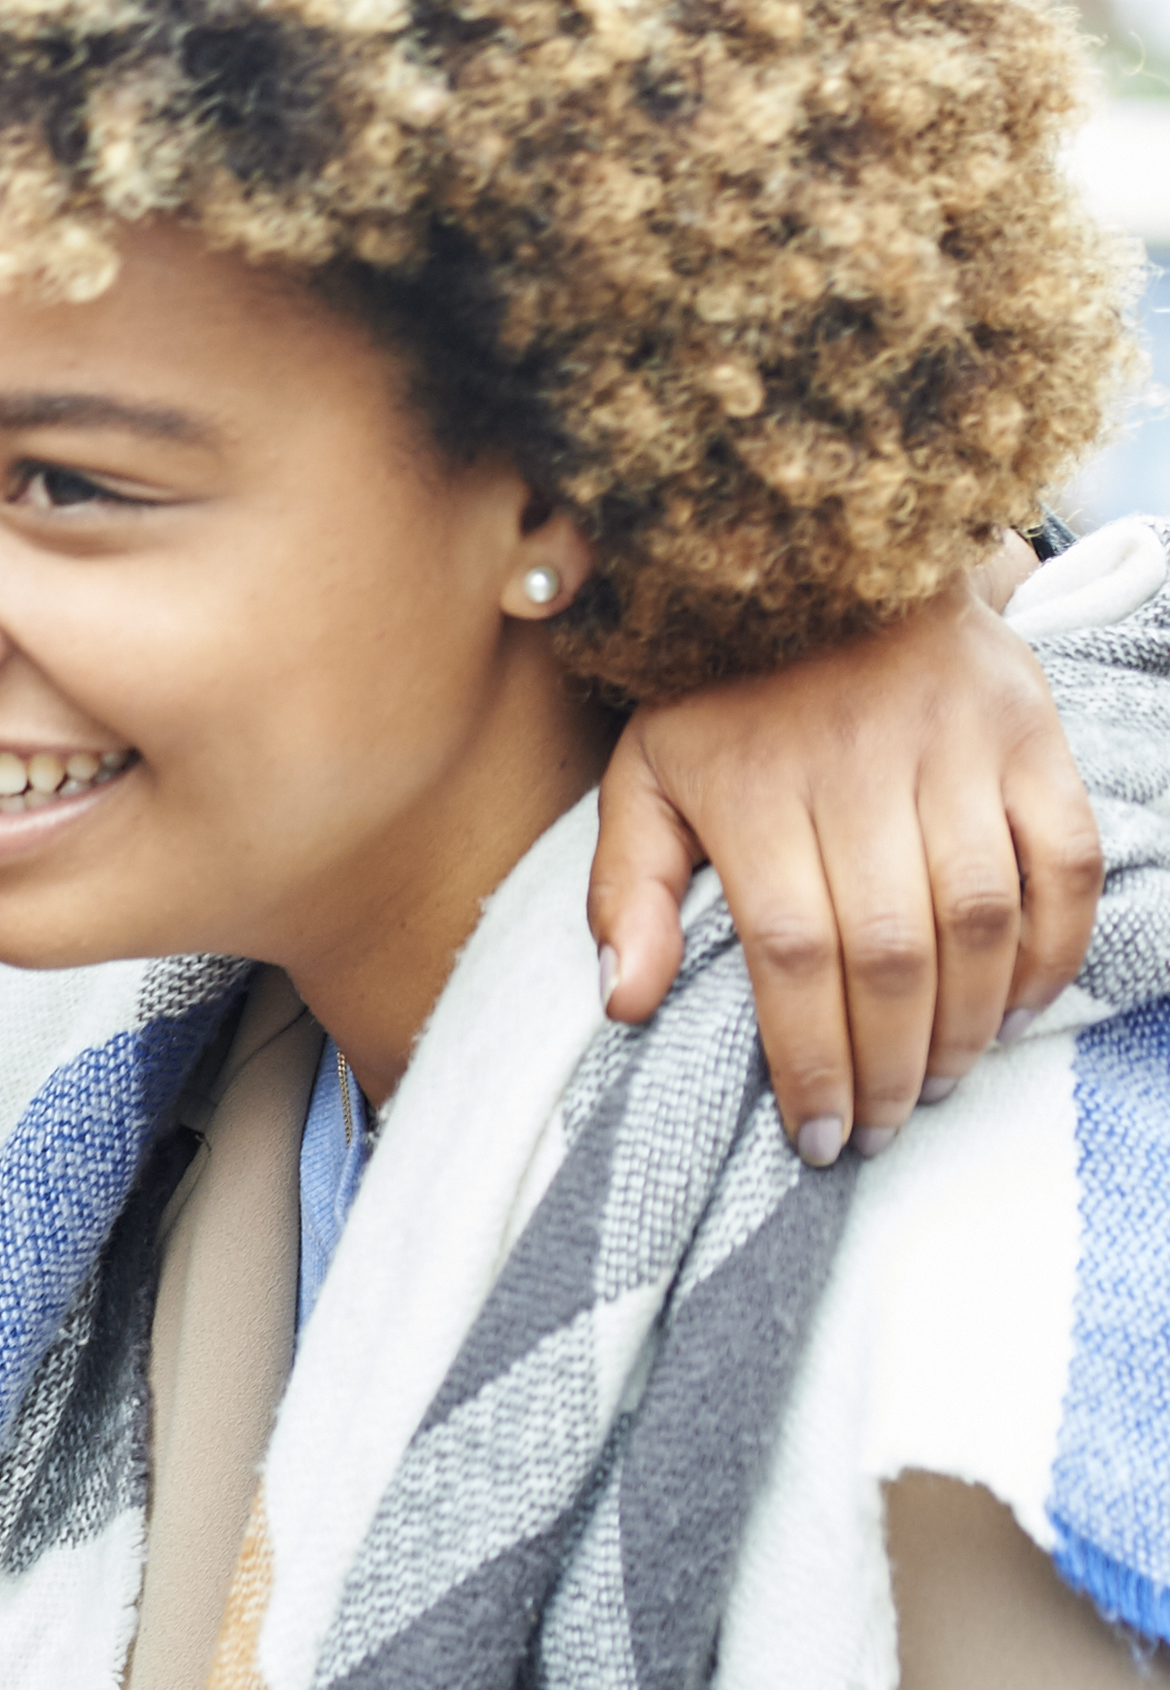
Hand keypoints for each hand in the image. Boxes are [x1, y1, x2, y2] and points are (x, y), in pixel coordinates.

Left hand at [590, 571, 1097, 1162]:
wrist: (826, 554)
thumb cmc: (720, 689)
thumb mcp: (642, 772)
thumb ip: (624, 888)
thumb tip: (623, 1003)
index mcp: (755, 787)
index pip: (794, 954)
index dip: (810, 1059)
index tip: (813, 1136)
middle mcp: (862, 767)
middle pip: (892, 952)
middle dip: (888, 1064)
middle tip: (880, 1129)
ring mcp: (959, 746)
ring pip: (981, 916)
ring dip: (968, 1023)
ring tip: (938, 1082)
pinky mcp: (1032, 730)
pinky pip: (1065, 858)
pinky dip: (1052, 947)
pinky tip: (1016, 1010)